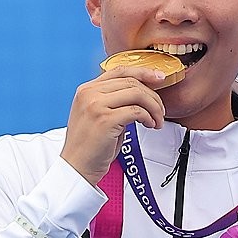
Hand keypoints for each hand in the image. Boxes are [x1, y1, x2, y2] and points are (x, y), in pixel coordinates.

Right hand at [60, 66, 168, 185]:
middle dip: (153, 95)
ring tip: (157, 120)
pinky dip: (148, 117)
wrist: (77, 166)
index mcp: (87, 90)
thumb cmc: (90, 146)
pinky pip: (136, 111)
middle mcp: (89, 93)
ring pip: (137, 94)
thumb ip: (114, 101)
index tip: (159, 78)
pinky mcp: (105, 120)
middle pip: (131, 82)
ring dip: (154, 107)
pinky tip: (150, 125)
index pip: (119, 71)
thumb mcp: (99, 115)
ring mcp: (96, 105)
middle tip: (161, 110)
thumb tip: (142, 95)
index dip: (143, 72)